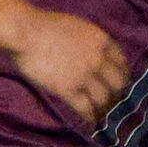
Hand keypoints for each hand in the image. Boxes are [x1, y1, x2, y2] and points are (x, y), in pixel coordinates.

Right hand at [9, 4, 126, 127]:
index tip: (119, 82)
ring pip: (103, 99)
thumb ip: (90, 42)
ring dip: (103, 108)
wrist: (25, 31)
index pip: (122, 63)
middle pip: (118, 84)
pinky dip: (89, 117)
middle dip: (117, 94)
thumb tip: (92, 52)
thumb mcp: (78, 27)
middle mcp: (99, 60)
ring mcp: (84, 76)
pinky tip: (89, 122)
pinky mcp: (68, 89)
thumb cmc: (45, 25)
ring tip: (100, 114)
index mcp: (102, 42)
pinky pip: (85, 108)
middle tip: (112, 100)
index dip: (122, 75)